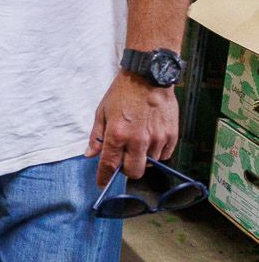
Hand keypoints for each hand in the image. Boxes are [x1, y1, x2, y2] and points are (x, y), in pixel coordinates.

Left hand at [84, 71, 179, 186]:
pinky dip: (157, 152)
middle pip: (133, 172)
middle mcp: (138, 140)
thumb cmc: (123, 93)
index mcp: (117, 134)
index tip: (102, 183)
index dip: (104, 177)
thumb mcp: (102, 112)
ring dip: (142, 158)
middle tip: (123, 159)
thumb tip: (90, 154)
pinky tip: (151, 138)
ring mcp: (157, 139)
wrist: (148, 77)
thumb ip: (97, 136)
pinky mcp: (172, 136)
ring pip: (149, 163)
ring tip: (138, 140)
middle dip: (126, 170)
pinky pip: (164, 155)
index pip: (109, 165)